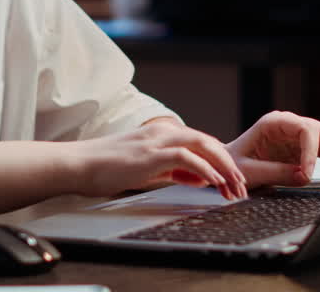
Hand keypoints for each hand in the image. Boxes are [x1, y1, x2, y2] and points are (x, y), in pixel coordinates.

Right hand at [70, 119, 246, 199]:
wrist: (78, 164)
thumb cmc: (105, 168)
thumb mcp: (146, 170)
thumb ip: (174, 171)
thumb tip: (200, 178)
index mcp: (161, 135)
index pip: (202, 143)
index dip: (222, 161)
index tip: (233, 182)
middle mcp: (162, 133)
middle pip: (208, 141)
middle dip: (229, 163)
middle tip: (242, 186)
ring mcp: (156, 141)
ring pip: (202, 144)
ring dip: (223, 166)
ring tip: (235, 186)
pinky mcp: (150, 153)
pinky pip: (186, 157)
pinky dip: (204, 168)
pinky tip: (214, 182)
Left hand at [226, 111, 319, 187]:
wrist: (226, 165)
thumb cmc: (232, 164)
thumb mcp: (250, 171)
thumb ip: (277, 173)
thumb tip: (305, 176)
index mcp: (273, 123)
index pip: (303, 129)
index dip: (310, 151)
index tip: (308, 174)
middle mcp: (289, 124)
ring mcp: (298, 134)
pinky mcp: (304, 147)